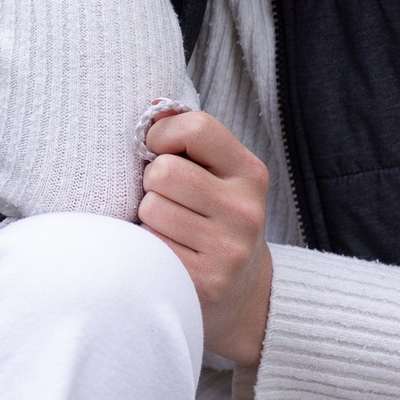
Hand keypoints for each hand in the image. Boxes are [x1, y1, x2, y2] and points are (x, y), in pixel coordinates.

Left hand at [139, 111, 273, 366]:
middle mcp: (246, 211)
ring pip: (151, 208)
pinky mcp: (205, 282)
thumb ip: (188, 139)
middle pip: (164, 172)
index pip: (195, 127)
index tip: (159, 150)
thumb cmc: (214, 218)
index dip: (163, 135)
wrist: (242, 293)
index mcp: (249, 173)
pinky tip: (170, 254)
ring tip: (172, 228)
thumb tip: (154, 106)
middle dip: (153, 183)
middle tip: (170, 200)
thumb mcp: (218, 174)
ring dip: (149, 217)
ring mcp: (229, 250)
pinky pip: (150, 245)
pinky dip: (149, 246)